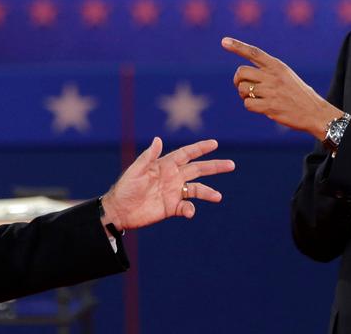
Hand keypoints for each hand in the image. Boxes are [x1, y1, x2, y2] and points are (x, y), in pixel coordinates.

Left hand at [99, 137, 234, 230]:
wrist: (119, 210)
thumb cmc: (125, 187)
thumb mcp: (136, 170)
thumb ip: (148, 156)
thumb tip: (158, 139)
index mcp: (165, 165)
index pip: (186, 154)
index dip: (200, 148)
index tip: (214, 143)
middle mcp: (173, 177)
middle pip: (198, 169)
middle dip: (214, 166)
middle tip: (231, 165)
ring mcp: (174, 192)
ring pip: (197, 189)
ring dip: (208, 192)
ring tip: (218, 196)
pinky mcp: (172, 207)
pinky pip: (186, 206)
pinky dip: (190, 209)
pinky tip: (190, 211)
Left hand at [222, 37, 342, 138]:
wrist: (314, 112)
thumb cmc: (297, 93)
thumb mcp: (286, 75)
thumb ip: (267, 71)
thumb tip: (243, 74)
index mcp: (277, 66)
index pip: (254, 52)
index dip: (238, 46)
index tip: (224, 41)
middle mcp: (273, 76)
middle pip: (241, 72)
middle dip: (237, 80)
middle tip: (242, 86)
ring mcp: (271, 91)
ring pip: (242, 89)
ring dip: (244, 95)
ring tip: (256, 98)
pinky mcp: (270, 107)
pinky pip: (247, 104)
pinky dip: (250, 106)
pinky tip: (261, 107)